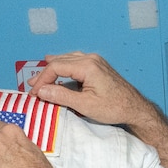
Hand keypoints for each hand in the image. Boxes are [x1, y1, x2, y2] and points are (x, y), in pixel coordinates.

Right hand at [28, 52, 154, 130]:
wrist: (135, 108)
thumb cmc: (113, 108)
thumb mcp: (85, 105)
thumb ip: (61, 96)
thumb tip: (41, 90)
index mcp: (87, 66)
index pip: (56, 67)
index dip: (42, 79)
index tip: (34, 93)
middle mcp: (91, 59)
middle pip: (60, 61)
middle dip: (45, 74)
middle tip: (32, 86)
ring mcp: (96, 61)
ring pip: (68, 59)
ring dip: (53, 69)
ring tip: (40, 78)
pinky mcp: (98, 66)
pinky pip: (76, 62)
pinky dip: (64, 67)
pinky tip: (58, 70)